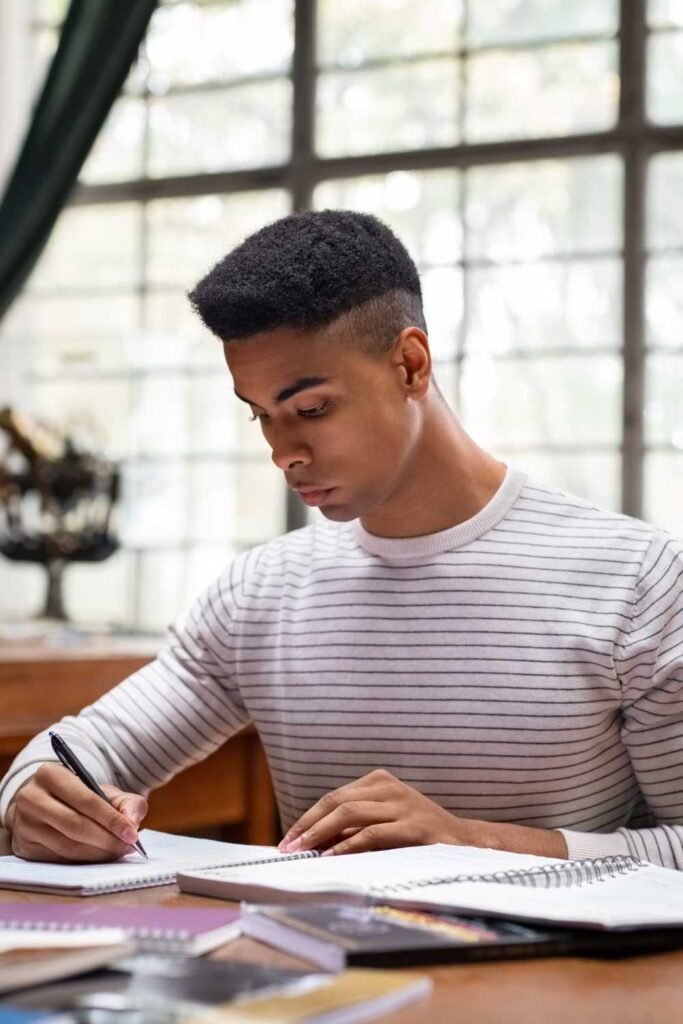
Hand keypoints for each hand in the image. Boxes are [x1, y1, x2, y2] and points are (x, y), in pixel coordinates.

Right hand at [5, 762, 147, 862]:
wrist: (44, 804)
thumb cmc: (79, 797)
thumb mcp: (103, 791)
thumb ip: (127, 802)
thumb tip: (133, 822)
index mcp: (50, 774)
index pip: (85, 800)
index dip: (111, 819)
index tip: (133, 834)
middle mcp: (31, 798)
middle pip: (74, 825)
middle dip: (106, 839)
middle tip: (127, 847)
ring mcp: (23, 824)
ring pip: (66, 846)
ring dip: (97, 853)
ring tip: (117, 852)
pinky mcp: (23, 847)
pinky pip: (58, 859)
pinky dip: (83, 861)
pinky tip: (99, 857)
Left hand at [278, 769, 471, 856]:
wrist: (465, 842)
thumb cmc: (417, 833)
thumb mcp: (383, 821)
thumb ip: (353, 826)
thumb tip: (311, 842)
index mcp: (379, 781)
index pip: (333, 797)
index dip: (308, 818)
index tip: (288, 838)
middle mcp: (389, 787)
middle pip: (336, 801)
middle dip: (308, 825)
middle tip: (288, 847)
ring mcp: (402, 804)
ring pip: (350, 813)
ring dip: (321, 834)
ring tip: (304, 852)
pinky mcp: (414, 825)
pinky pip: (372, 833)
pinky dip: (348, 845)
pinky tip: (332, 856)